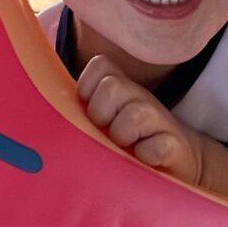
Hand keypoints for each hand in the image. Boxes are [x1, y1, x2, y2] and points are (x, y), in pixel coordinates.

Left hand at [77, 53, 204, 183]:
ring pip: (133, 115)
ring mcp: (159, 120)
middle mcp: (140, 97)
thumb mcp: (105, 120)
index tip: (91, 112)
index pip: (100, 65)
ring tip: (126, 149)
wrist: (177, 161)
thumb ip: (84, 109)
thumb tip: (50, 112)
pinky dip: (148, 155)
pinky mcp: (175, 145)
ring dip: (123, 137)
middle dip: (101, 114)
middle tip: (107, 133)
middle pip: (111, 87)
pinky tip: (146, 160)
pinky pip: (157, 146)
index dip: (88, 87)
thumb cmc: (130, 141)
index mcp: (121, 87)